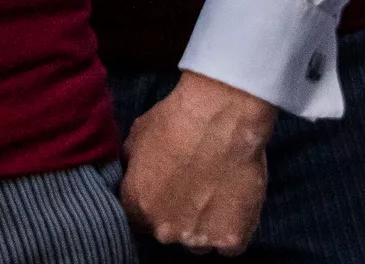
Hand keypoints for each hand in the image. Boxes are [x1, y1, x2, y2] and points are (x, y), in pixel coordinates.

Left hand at [121, 71, 275, 252]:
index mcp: (136, 206)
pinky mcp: (231, 238)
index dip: (152, 207)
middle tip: (193, 190)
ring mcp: (198, 237)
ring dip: (204, 225)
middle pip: (169, 233)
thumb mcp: (136, 137)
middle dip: (177, 216)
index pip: (138, 221)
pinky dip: (232, 231)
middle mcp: (163, 229)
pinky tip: (234, 206)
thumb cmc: (175, 120)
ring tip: (215, 194)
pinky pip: (230, 247)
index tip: (165, 194)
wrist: (220, 118)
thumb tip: (131, 174)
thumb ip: (132, 166)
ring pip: (199, 242)